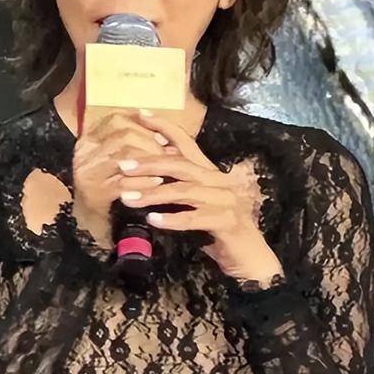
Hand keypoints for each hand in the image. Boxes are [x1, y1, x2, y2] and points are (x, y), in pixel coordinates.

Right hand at [72, 109, 180, 249]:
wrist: (89, 218)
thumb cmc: (108, 183)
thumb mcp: (117, 158)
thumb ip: (132, 141)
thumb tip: (164, 134)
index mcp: (89, 137)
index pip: (116, 119)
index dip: (142, 125)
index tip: (161, 136)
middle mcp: (84, 151)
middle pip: (123, 135)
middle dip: (151, 143)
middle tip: (168, 154)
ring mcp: (88, 171)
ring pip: (124, 156)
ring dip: (150, 161)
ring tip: (166, 167)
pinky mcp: (95, 192)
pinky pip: (124, 182)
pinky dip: (144, 181)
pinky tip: (157, 183)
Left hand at [117, 110, 284, 284]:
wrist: (249, 258)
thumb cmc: (218, 229)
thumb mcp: (197, 202)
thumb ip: (180, 184)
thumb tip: (154, 165)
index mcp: (211, 173)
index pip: (187, 143)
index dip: (164, 127)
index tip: (141, 115)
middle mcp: (220, 181)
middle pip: (181, 165)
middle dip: (149, 163)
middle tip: (123, 166)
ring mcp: (226, 201)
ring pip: (184, 191)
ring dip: (153, 194)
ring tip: (128, 198)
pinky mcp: (227, 222)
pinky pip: (194, 218)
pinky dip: (172, 219)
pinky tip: (153, 220)